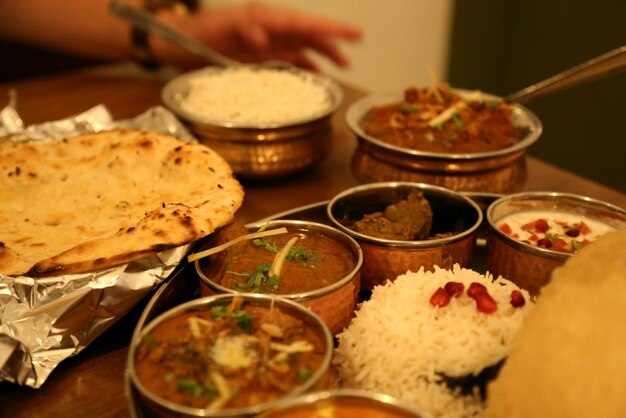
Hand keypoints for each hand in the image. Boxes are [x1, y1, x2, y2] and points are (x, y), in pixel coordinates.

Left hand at [155, 2, 362, 70]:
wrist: (176, 44)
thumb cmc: (195, 34)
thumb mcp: (216, 28)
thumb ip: (241, 28)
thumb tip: (263, 34)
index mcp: (263, 20)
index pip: (302, 23)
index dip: (328, 28)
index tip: (351, 32)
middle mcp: (270, 30)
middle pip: (308, 33)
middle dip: (334, 38)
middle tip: (358, 41)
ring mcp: (267, 44)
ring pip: (303, 47)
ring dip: (323, 54)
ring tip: (344, 67)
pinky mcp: (262, 57)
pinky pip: (289, 61)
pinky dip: (305, 67)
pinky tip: (317, 77)